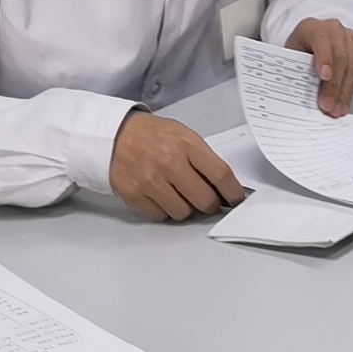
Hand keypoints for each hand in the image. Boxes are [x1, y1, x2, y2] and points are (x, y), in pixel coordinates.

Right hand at [107, 111, 246, 221]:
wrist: (116, 135)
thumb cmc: (153, 136)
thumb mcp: (184, 136)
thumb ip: (204, 159)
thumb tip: (225, 186)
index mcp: (186, 145)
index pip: (220, 174)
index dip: (233, 192)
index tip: (236, 199)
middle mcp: (169, 163)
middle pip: (205, 200)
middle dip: (211, 204)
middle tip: (208, 200)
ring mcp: (151, 180)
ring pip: (183, 213)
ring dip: (186, 208)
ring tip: (180, 195)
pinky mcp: (136, 195)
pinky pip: (161, 216)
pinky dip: (165, 210)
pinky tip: (162, 196)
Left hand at [283, 17, 352, 116]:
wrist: (311, 43)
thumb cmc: (299, 51)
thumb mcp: (291, 57)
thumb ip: (296, 71)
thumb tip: (302, 97)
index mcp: (312, 28)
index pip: (321, 40)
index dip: (324, 59)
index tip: (324, 77)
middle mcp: (334, 30)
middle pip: (339, 57)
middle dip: (334, 85)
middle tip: (329, 106)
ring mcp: (349, 39)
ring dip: (345, 91)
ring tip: (337, 109)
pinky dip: (352, 89)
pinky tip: (345, 102)